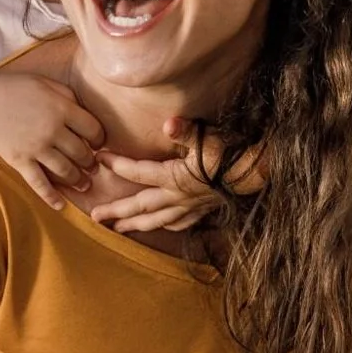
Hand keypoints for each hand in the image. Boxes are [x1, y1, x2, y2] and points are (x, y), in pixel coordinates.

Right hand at [0, 73, 104, 208]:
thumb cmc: (11, 89)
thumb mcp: (43, 82)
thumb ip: (66, 94)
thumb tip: (84, 110)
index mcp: (61, 108)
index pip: (93, 129)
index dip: (99, 138)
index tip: (97, 142)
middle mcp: (52, 130)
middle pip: (82, 152)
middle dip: (90, 161)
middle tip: (91, 165)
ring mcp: (36, 148)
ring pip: (66, 170)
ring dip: (78, 180)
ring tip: (83, 184)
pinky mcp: (20, 161)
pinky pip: (39, 183)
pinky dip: (51, 197)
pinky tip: (61, 206)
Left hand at [93, 117, 264, 231]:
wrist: (256, 173)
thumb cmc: (231, 152)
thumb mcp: (208, 138)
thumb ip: (186, 132)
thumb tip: (169, 123)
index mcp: (175, 177)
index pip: (138, 172)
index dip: (117, 165)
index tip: (99, 158)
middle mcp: (178, 196)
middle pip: (140, 207)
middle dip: (116, 211)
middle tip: (95, 217)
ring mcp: (189, 207)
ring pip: (156, 220)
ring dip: (135, 225)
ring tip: (117, 229)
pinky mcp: (201, 210)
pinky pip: (178, 223)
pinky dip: (165, 225)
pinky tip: (159, 226)